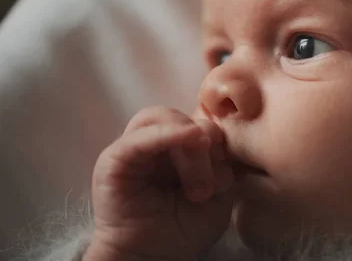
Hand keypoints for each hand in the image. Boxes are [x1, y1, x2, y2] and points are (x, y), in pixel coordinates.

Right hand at [85, 107, 233, 260]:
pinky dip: (164, 134)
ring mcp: (133, 148)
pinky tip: (187, 139)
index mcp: (180, 147)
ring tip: (197, 190)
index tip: (226, 174)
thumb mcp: (218, 192)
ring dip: (189, 150)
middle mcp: (156, 142)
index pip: (199, 120)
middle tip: (210, 188)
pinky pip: (139, 137)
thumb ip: (222, 160)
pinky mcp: (113, 159)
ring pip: (162, 118)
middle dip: (206, 147)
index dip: (217, 139)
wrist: (156, 260)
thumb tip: (221, 137)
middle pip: (183, 117)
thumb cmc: (185, 229)